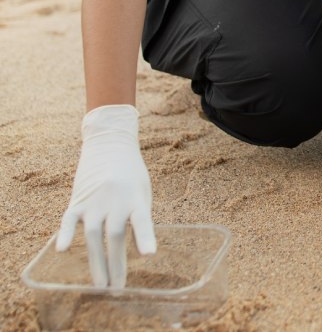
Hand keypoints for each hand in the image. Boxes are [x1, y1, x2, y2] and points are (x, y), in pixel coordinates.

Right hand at [56, 105, 155, 287]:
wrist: (110, 142)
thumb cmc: (131, 171)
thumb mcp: (143, 189)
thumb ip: (139, 216)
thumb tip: (136, 249)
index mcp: (135, 196)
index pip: (141, 219)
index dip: (145, 237)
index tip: (149, 255)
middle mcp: (115, 199)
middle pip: (114, 236)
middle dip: (116, 265)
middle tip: (117, 289)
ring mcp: (94, 199)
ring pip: (92, 236)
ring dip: (95, 262)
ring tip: (100, 285)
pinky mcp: (77, 199)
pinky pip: (69, 219)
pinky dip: (64, 234)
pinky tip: (62, 251)